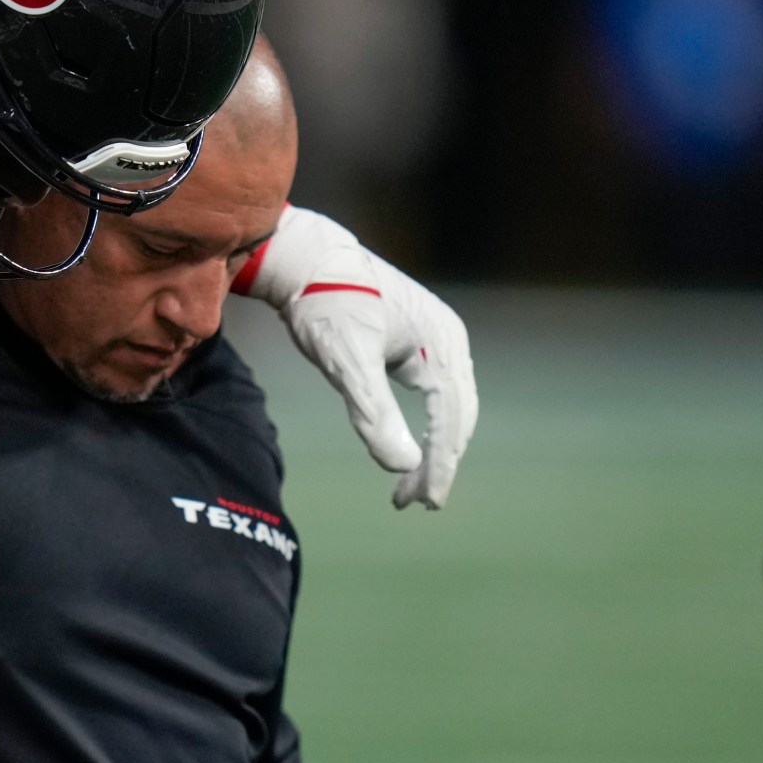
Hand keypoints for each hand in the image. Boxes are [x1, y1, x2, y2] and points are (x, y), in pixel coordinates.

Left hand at [248, 208, 477, 509]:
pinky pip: (435, 394)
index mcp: (441, 344)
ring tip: (408, 487)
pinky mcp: (417, 341)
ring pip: (448, 407)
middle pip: (457, 416)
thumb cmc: (324, 304)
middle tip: (414, 503)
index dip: (441, 465)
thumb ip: (374, 413)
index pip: (452, 419)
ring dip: (433, 448)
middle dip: (438, 462)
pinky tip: (406, 446)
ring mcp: (435, 339)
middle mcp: (447, 340)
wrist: (306, 259)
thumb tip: (403, 466)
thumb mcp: (345, 361)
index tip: (427, 502)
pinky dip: (426, 427)